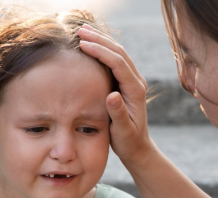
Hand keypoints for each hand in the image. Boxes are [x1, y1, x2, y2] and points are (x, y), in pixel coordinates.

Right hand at [78, 25, 156, 163]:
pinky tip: (90, 44)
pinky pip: (115, 60)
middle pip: (119, 53)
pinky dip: (102, 49)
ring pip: (118, 53)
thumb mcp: (123, 130)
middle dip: (100, 40)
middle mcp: (136, 82)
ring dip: (101, 40)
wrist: (137, 147)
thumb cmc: (128, 141)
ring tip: (83, 30)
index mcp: (135, 90)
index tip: (83, 45)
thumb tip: (112, 95)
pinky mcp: (125, 83)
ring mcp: (132, 81)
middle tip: (80, 30)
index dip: (101, 52)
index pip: (118, 63)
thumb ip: (118, 113)